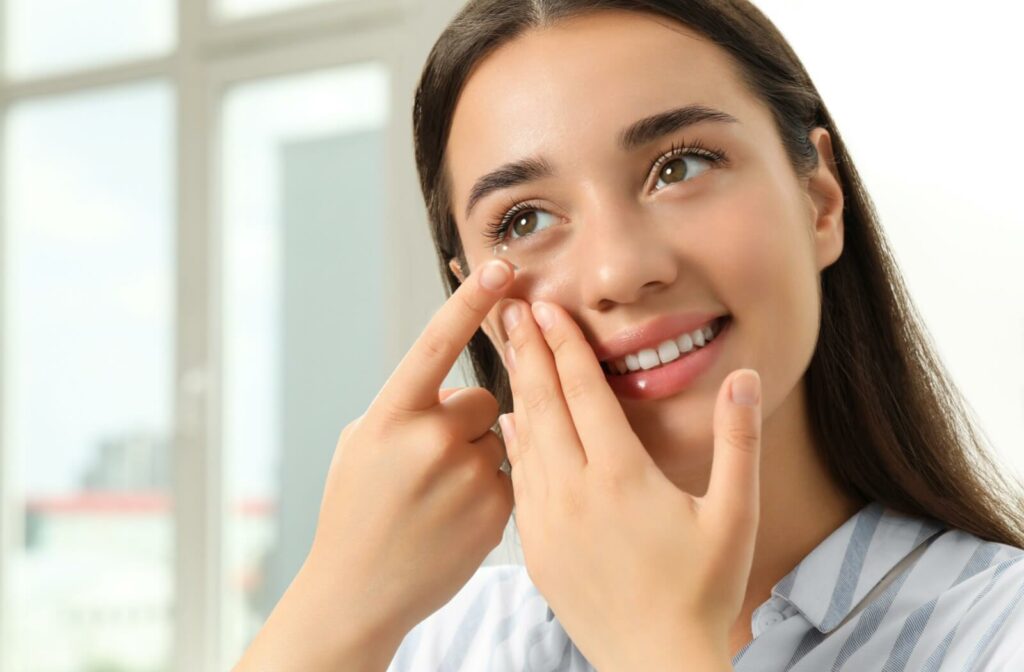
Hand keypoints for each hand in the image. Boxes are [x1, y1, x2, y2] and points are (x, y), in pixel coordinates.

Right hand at [235, 258, 518, 671]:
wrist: (360, 590)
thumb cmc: (355, 508)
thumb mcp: (361, 442)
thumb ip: (409, 405)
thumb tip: (460, 391)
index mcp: (392, 416)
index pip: (437, 344)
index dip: (471, 301)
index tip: (502, 267)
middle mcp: (432, 441)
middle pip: (480, 400)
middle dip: (463, 421)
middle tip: (429, 462)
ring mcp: (468, 477)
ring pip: (498, 439)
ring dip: (477, 456)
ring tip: (439, 497)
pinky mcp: (498, 511)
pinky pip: (511, 474)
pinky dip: (490, 488)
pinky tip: (456, 516)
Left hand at [497, 298, 760, 670]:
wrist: (654, 665)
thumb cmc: (702, 592)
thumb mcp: (733, 515)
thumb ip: (737, 441)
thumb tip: (745, 377)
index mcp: (622, 477)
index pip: (585, 392)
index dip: (564, 344)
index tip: (545, 307)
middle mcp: (576, 492)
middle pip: (544, 404)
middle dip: (528, 351)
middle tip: (510, 309)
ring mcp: (548, 521)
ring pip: (525, 439)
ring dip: (516, 389)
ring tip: (508, 350)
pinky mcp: (534, 548)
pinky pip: (519, 480)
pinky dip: (515, 442)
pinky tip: (511, 420)